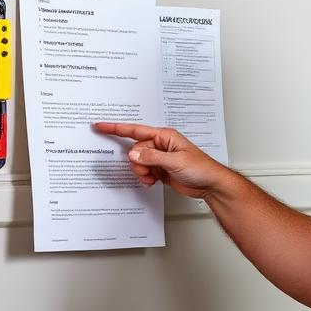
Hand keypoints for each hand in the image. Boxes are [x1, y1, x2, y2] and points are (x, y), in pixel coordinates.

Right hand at [94, 122, 231, 199]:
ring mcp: (160, 158)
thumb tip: (133, 154)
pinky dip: (145, 178)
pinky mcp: (160, 169)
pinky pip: (144, 172)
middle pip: (135, 151)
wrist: (210, 184)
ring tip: (153, 177)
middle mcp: (161, 145)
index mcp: (165, 136)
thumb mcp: (175, 161)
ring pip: (138, 163)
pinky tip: (154, 181)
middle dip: (137, 163)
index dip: (116, 128)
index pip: (135, 130)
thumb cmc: (201, 168)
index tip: (100, 126)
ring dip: (142, 172)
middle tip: (148, 171)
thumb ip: (152, 157)